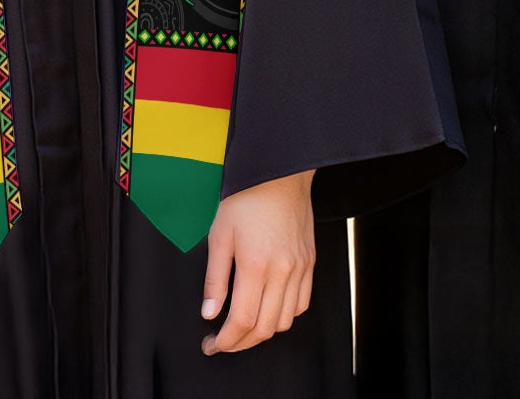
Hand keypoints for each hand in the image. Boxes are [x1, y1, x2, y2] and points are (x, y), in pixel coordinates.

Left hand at [201, 169, 314, 354]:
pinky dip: (284, 315)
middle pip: (265, 328)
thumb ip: (215, 278)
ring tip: (243, 327)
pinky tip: (268, 309)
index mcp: (256, 265)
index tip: (213, 345)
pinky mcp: (310, 264)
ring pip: (285, 321)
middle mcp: (282, 272)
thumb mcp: (219, 234)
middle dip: (241, 343)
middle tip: (223, 342)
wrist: (278, 173)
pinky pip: (302, 304)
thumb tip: (210, 312)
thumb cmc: (246, 197)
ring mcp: (300, 269)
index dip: (227, 340)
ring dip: (263, 332)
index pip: (243, 320)